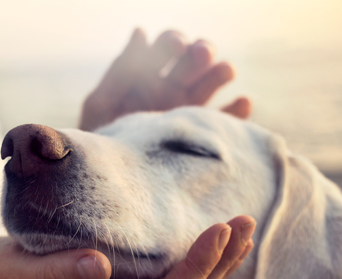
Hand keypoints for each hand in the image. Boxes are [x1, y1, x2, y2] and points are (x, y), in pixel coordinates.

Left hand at [80, 29, 251, 130]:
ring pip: (213, 83)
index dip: (173, 42)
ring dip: (221, 72)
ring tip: (225, 71)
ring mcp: (189, 111)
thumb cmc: (100, 142)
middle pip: (195, 60)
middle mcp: (172, 89)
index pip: (167, 47)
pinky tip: (242, 102)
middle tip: (201, 54)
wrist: (111, 183)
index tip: (176, 45)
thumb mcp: (102, 105)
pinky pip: (227, 121)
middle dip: (201, 51)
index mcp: (147, 76)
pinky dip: (238, 110)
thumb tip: (140, 31)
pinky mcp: (203, 136)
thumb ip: (121, 71)